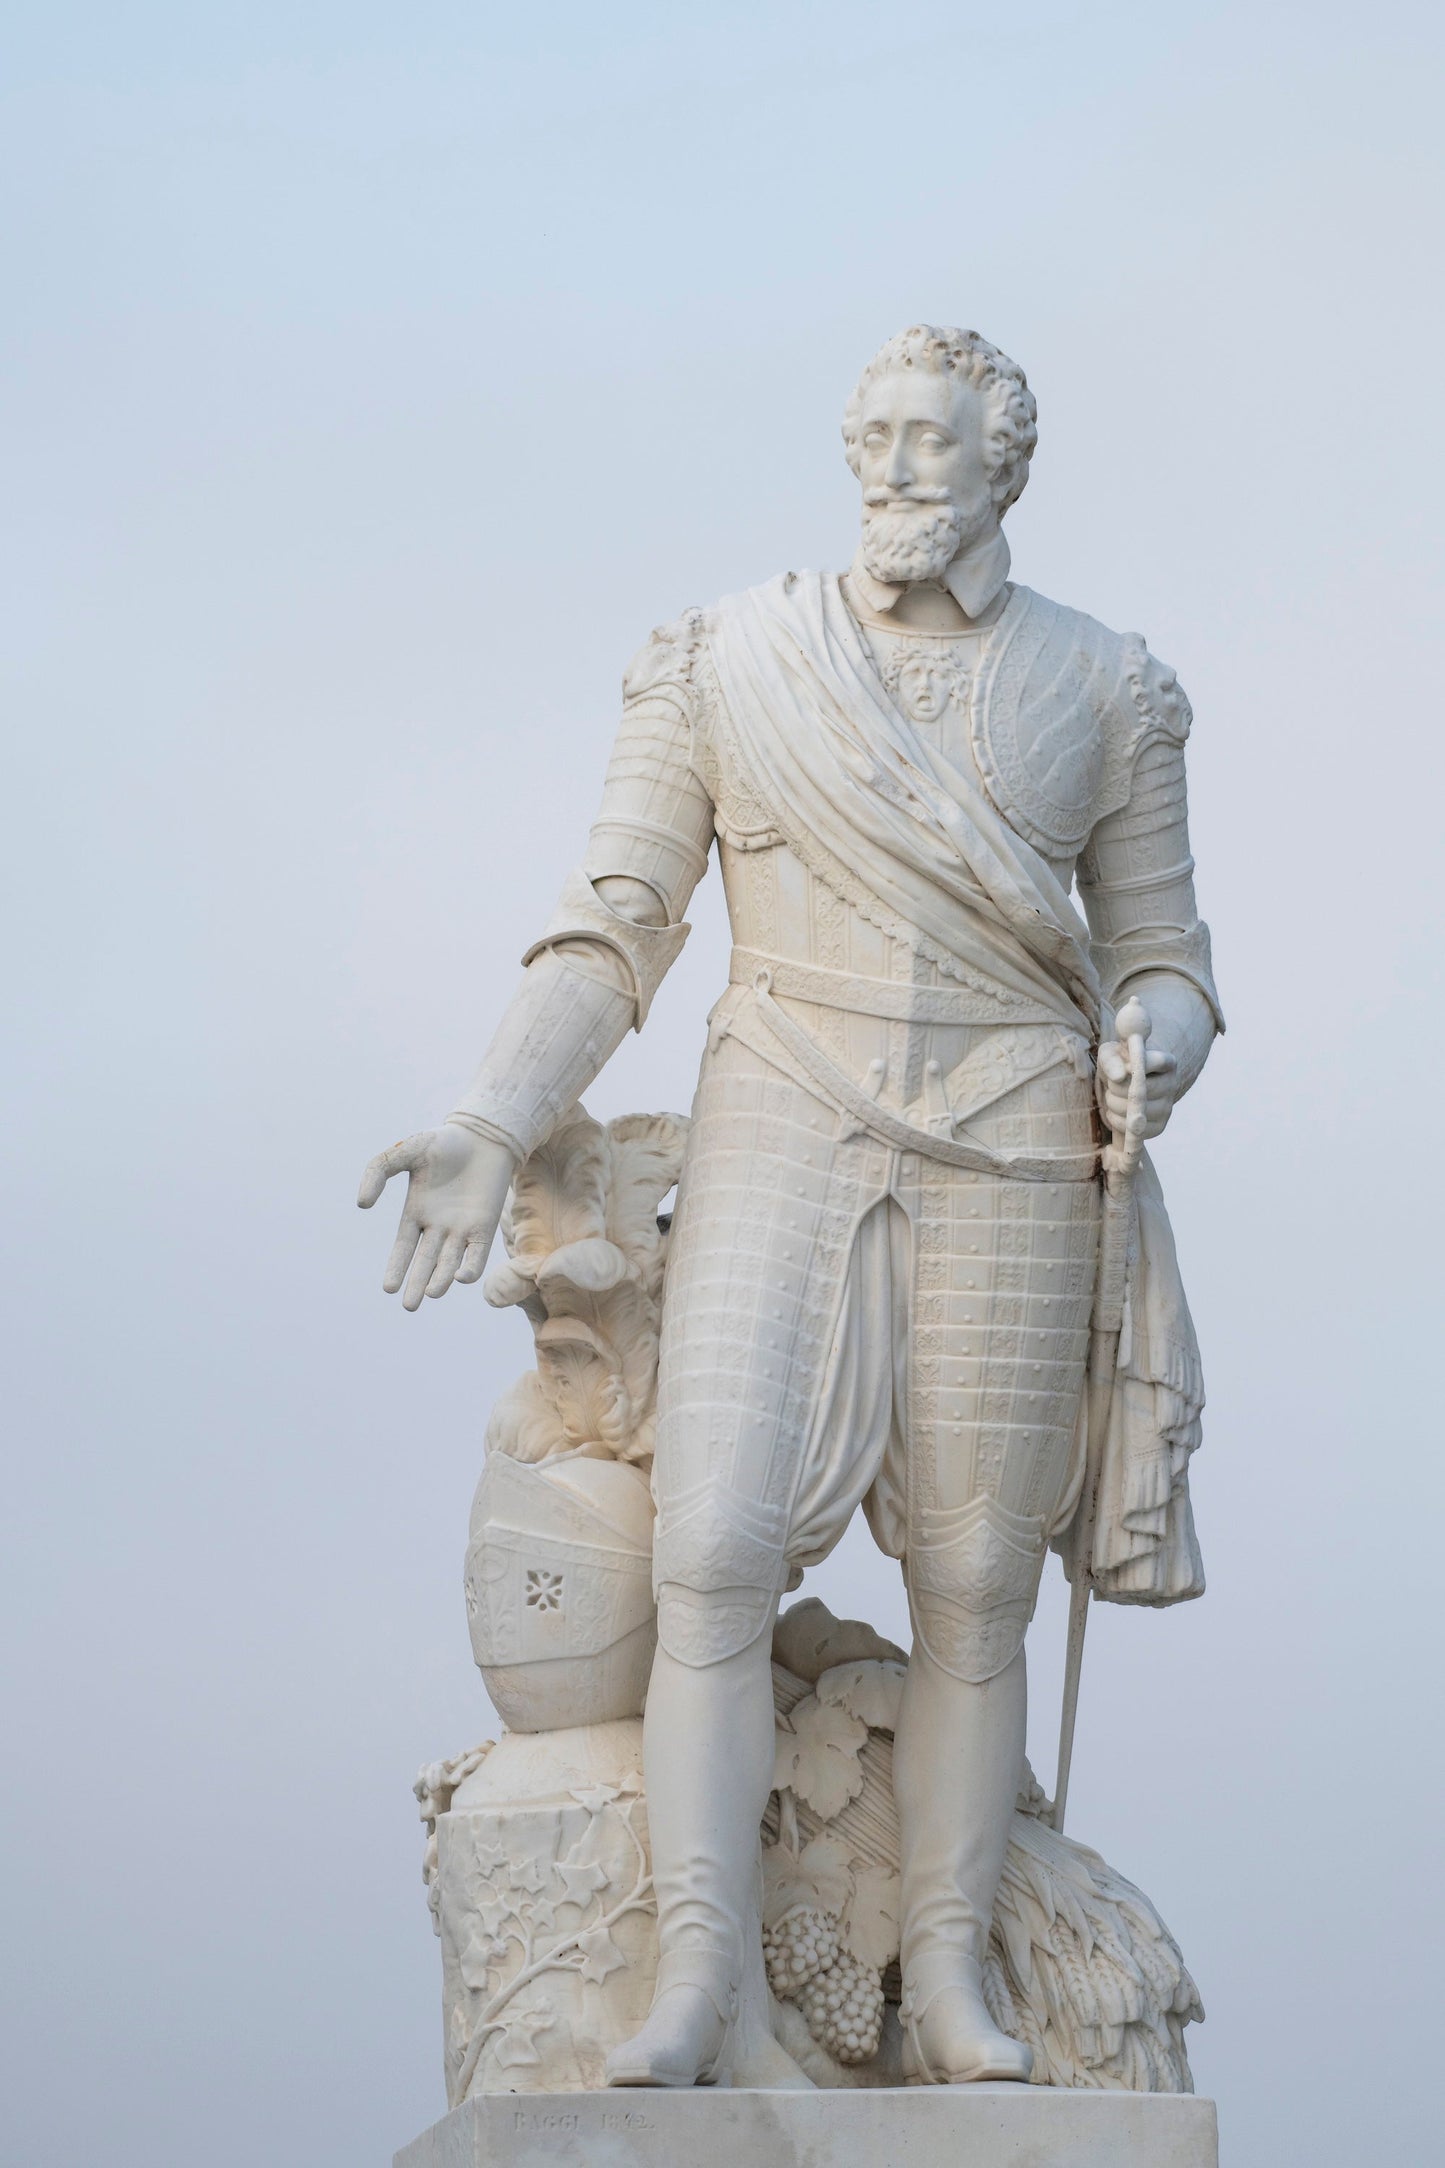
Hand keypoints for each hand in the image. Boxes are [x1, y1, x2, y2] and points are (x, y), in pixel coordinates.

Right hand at [357, 1123, 515, 1309]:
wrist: (484, 1135)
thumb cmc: (444, 1142)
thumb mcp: (404, 1152)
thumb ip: (377, 1172)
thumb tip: (361, 1204)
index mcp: (417, 1213)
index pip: (404, 1249)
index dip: (396, 1268)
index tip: (389, 1288)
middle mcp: (438, 1227)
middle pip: (425, 1263)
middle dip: (417, 1284)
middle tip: (409, 1306)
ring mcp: (462, 1229)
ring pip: (450, 1263)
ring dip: (441, 1279)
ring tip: (431, 1294)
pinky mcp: (484, 1226)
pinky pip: (476, 1253)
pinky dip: (470, 1267)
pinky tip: (461, 1277)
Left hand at [1095, 1039, 1177, 1142]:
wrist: (1126, 1081)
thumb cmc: (1118, 1063)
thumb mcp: (1110, 1054)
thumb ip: (1112, 1059)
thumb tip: (1119, 1076)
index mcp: (1166, 1062)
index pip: (1154, 1063)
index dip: (1133, 1067)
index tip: (1124, 1067)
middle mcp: (1172, 1085)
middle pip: (1138, 1092)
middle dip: (1115, 1088)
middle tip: (1112, 1084)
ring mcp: (1167, 1107)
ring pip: (1133, 1112)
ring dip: (1113, 1104)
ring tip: (1114, 1096)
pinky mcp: (1159, 1126)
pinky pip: (1133, 1130)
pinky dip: (1116, 1120)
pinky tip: (1115, 1111)